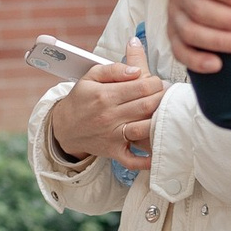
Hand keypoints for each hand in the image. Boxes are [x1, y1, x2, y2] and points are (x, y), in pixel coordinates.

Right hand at [48, 39, 167, 166]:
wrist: (64, 127)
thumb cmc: (81, 99)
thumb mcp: (90, 76)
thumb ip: (114, 69)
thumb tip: (136, 71)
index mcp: (106, 95)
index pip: (141, 86)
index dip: (156, 82)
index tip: (157, 82)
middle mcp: (110, 116)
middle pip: (147, 106)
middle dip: (162, 98)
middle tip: (167, 95)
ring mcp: (113, 135)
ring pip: (144, 129)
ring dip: (159, 122)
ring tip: (165, 114)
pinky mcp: (114, 151)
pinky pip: (133, 160)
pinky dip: (146, 160)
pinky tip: (157, 152)